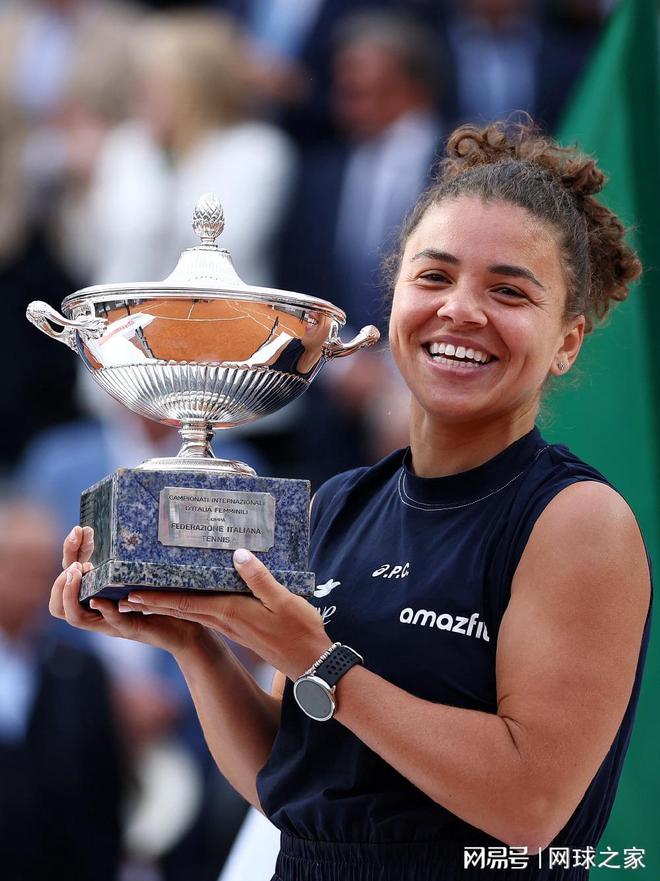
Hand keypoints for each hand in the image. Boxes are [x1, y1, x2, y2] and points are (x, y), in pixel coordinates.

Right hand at [49, 525, 207, 659]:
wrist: (189, 626)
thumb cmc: (165, 594)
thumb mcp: (145, 568)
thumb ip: (134, 551)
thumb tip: (133, 513)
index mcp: (98, 590)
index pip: (69, 573)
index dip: (69, 551)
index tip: (79, 529)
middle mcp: (98, 608)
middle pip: (59, 599)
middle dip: (60, 576)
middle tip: (74, 559)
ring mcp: (112, 622)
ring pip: (73, 616)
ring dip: (70, 593)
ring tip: (77, 572)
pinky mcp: (132, 629)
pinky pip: (112, 623)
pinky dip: (105, 610)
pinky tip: (100, 598)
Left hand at [119, 549, 331, 680]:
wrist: (312, 663)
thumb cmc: (300, 631)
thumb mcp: (283, 601)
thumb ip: (259, 578)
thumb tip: (237, 555)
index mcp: (230, 613)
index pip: (185, 604)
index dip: (156, 598)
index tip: (131, 593)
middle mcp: (225, 621)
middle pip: (181, 608)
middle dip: (153, 601)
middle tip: (127, 592)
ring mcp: (232, 627)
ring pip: (192, 612)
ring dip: (168, 604)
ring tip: (148, 595)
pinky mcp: (240, 630)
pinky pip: (207, 615)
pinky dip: (190, 607)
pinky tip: (190, 600)